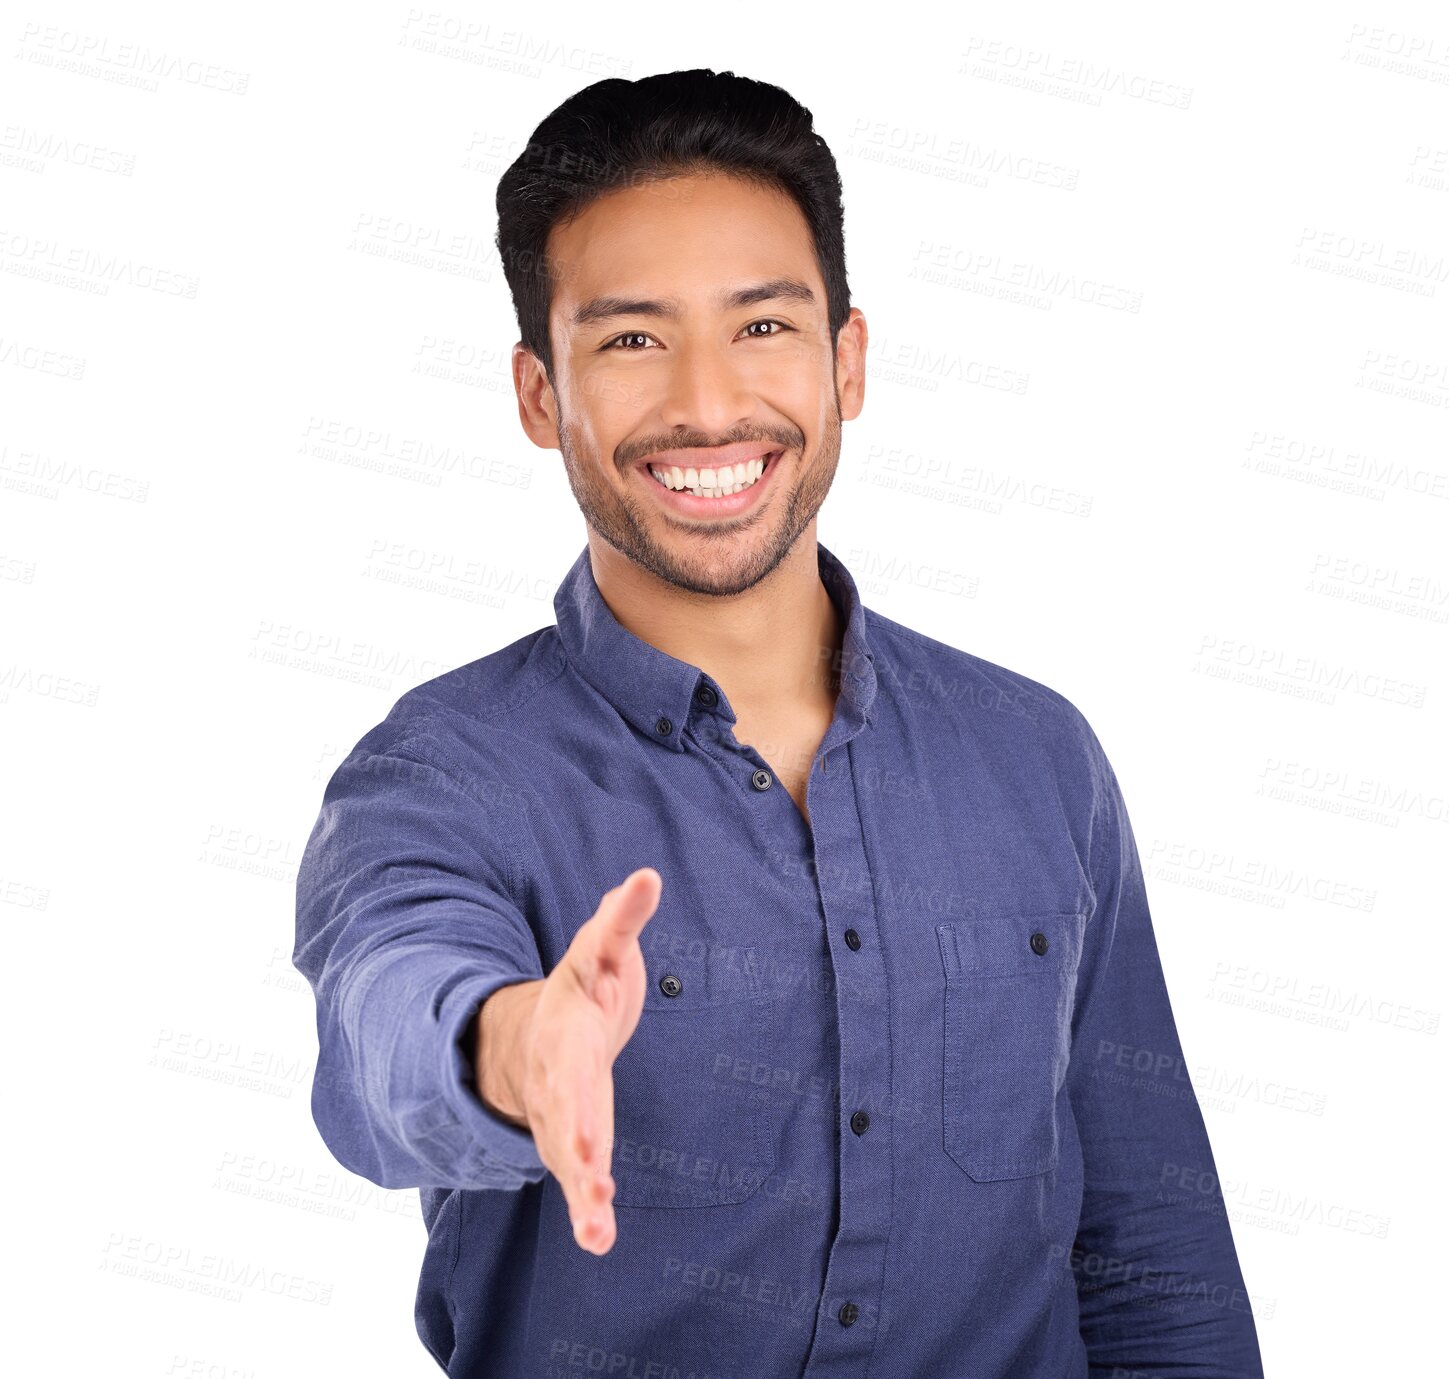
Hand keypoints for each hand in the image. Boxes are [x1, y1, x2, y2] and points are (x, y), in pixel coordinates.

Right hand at [476, 866, 661, 1253]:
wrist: (541, 1027)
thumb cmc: (586, 984)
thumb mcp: (602, 948)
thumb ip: (622, 918)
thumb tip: (647, 875)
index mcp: (566, 1031)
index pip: (573, 1068)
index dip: (579, 1101)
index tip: (590, 1136)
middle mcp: (560, 1080)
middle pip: (566, 1118)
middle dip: (577, 1148)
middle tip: (592, 1178)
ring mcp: (563, 1116)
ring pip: (568, 1158)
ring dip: (583, 1194)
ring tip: (597, 1233)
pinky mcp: (577, 1142)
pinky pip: (581, 1177)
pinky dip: (588, 1207)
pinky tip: (600, 1240)